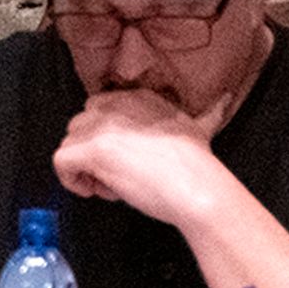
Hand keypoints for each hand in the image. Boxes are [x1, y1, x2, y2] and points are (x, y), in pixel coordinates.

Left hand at [53, 89, 228, 228]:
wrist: (197, 186)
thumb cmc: (198, 165)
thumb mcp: (201, 126)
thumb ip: (207, 112)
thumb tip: (227, 98)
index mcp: (137, 96)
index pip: (100, 111)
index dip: (108, 139)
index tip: (128, 161)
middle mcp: (115, 104)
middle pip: (81, 127)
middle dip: (93, 154)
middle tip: (119, 178)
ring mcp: (101, 126)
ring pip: (71, 144)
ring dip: (86, 169)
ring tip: (114, 187)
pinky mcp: (91, 149)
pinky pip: (61, 162)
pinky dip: (71, 181)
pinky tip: (96, 191)